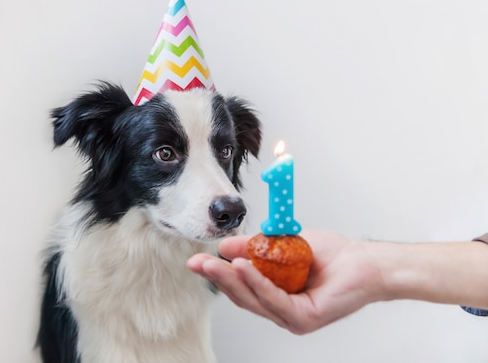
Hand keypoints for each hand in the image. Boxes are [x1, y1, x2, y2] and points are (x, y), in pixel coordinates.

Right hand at [187, 230, 384, 333]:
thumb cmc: (332, 255)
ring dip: (231, 280)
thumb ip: (255, 247)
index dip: (218, 274)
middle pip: (242, 297)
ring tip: (214, 263)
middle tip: (197, 263)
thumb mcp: (283, 244)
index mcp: (274, 294)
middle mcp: (281, 309)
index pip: (240, 287)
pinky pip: (275, 299)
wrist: (365, 261)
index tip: (197, 260)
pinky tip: (243, 267)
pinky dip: (257, 283)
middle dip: (217, 279)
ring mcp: (292, 317)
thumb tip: (226, 245)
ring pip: (254, 300)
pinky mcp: (304, 319)